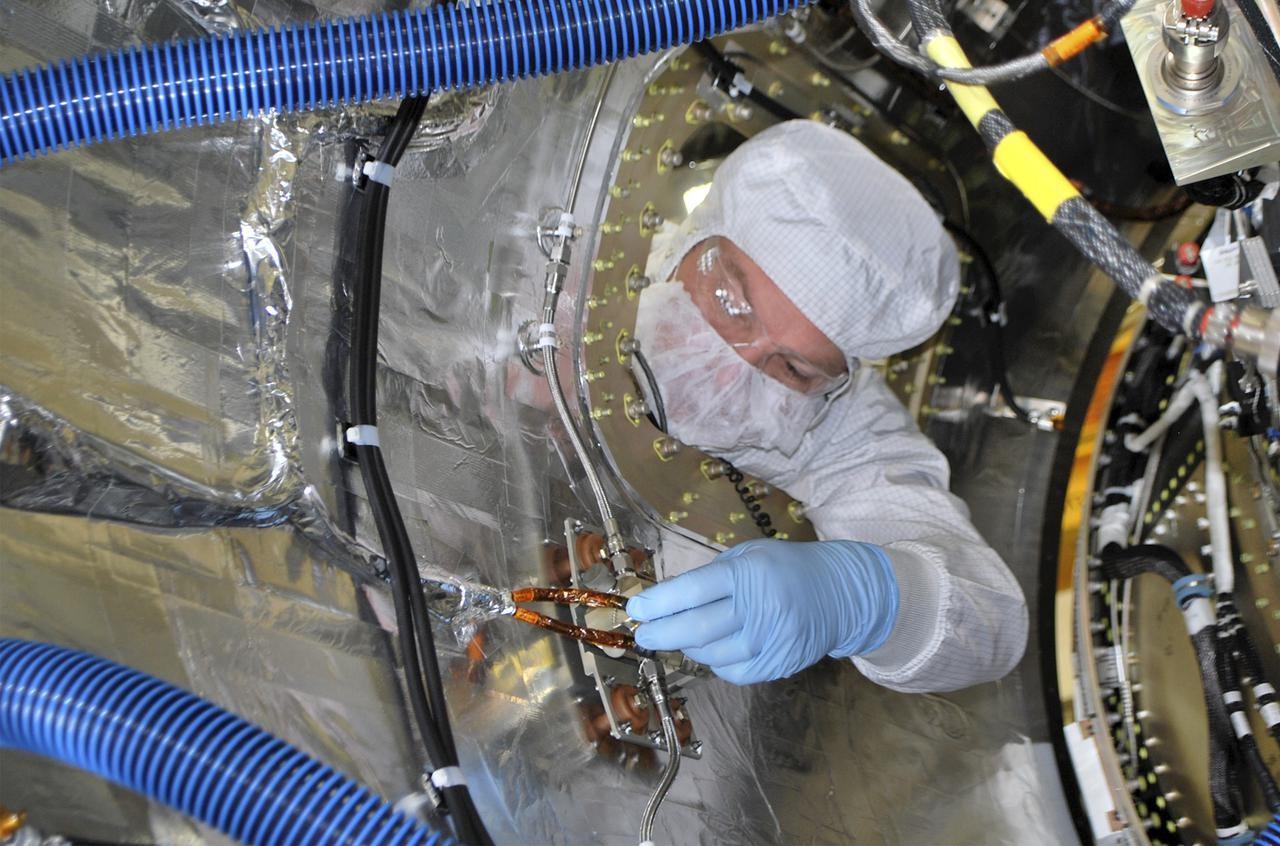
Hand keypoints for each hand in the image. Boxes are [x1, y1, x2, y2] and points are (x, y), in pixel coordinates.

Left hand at [626, 539, 898, 684]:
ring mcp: (771, 640)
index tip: (636, 609)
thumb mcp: (749, 555)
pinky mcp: (780, 664)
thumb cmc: (784, 568)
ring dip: (688, 647)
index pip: (694, 590)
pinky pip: (733, 671)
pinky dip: (714, 663)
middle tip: (643, 634)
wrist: (841, 592)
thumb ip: (711, 576)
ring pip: (712, 654)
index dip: (660, 603)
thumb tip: (666, 599)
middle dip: (662, 633)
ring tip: (680, 636)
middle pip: (698, 628)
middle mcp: (759, 607)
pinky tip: (712, 649)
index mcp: (748, 573)